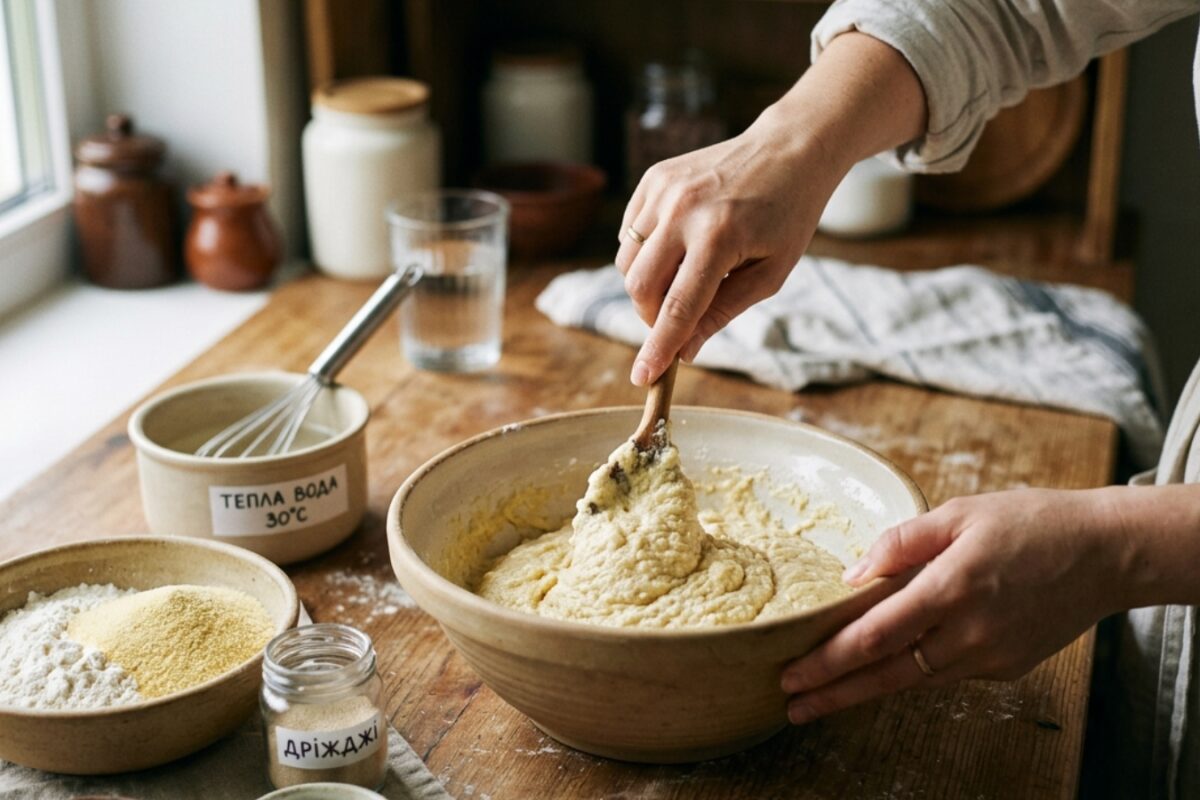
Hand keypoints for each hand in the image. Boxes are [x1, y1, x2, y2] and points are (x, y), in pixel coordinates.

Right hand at [613, 32, 928, 385]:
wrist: (790, 148)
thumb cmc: (788, 215)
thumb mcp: (771, 273)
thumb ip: (724, 312)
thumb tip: (686, 351)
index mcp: (720, 237)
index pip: (678, 307)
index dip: (659, 348)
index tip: (643, 378)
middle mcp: (684, 211)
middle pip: (640, 286)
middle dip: (652, 316)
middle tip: (678, 321)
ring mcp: (664, 190)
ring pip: (628, 262)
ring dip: (647, 286)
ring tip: (685, 277)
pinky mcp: (654, 178)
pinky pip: (629, 233)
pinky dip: (645, 253)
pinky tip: (678, 247)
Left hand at [779, 488, 1126, 724]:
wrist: (1104, 554)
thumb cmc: (1029, 523)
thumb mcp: (959, 512)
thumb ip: (901, 543)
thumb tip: (853, 574)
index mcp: (951, 588)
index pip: (874, 635)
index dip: (828, 659)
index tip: (792, 672)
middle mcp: (969, 632)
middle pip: (886, 673)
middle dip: (833, 693)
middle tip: (792, 705)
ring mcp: (989, 657)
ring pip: (914, 680)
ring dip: (865, 692)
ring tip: (822, 701)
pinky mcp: (1005, 668)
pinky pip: (946, 673)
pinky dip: (912, 672)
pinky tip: (886, 668)